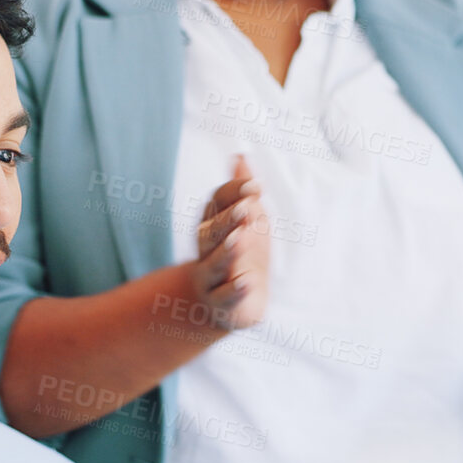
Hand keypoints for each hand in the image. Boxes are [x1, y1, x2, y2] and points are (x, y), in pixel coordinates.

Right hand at [191, 155, 269, 330]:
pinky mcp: (221, 306)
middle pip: (209, 234)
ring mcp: (211, 280)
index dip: (233, 194)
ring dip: (225, 251)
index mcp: (212, 227)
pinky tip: (247, 282)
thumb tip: (240, 156)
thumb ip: (243, 194)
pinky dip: (234, 290)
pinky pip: (224, 298)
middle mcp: (206, 252)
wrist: (230, 305)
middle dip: (226, 220)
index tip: (256, 185)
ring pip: (212, 265)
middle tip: (246, 208)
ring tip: (241, 239)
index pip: (216, 205)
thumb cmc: (241, 257)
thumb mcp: (248, 222)